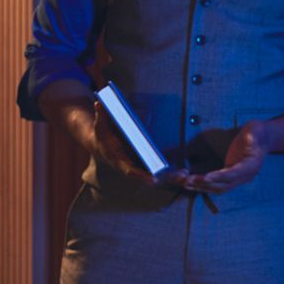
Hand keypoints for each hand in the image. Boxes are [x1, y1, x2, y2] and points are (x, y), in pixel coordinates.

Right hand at [59, 97, 182, 187]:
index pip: (130, 171)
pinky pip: (156, 171)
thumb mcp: (100, 126)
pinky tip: (183, 170)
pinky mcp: (142, 165)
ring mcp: (136, 167)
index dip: (141, 176)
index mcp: (118, 161)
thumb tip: (99, 103)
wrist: (100, 146)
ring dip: (168, 177)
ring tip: (184, 174)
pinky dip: (168, 173)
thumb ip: (100, 116)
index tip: (153, 180)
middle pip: (145, 177)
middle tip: (176, 178)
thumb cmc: (101, 136)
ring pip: (153, 176)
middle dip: (161, 178)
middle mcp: (129, 167)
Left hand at [183, 120, 269, 195]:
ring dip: (202, 187)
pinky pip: (216, 184)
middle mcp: (244, 176)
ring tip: (186, 183)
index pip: (235, 174)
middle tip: (190, 180)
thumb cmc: (258, 133)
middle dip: (206, 183)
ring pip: (218, 188)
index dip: (221, 176)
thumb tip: (249, 138)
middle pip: (224, 185)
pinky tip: (192, 182)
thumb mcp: (257, 131)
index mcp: (251, 166)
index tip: (207, 177)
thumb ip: (252, 136)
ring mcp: (237, 178)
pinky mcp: (230, 176)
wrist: (262, 138)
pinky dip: (204, 185)